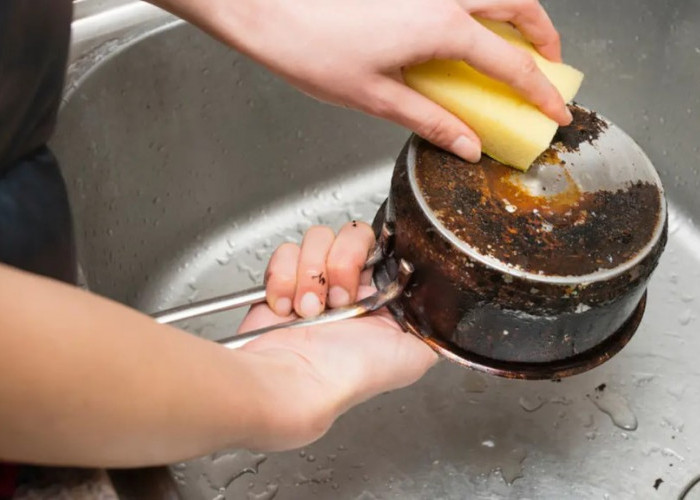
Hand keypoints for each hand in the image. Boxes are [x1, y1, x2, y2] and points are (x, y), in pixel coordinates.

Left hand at [153, 0, 570, 161]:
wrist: (266, 5)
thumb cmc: (310, 47)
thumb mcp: (376, 97)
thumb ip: (430, 120)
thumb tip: (466, 144)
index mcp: (442, 27)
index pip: (511, 64)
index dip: (540, 91)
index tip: (557, 109)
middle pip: (519, 5)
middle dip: (544, 34)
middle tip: (550, 62)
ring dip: (517, 11)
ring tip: (517, 40)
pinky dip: (481, 3)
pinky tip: (468, 24)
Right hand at [235, 223, 436, 450]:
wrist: (298, 383)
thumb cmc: (350, 375)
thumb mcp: (414, 356)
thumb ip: (434, 326)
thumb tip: (444, 310)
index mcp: (379, 296)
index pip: (384, 246)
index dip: (372, 255)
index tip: (365, 278)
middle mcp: (348, 285)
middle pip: (352, 234)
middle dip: (342, 263)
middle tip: (338, 299)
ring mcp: (314, 281)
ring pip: (317, 238)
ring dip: (311, 274)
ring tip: (308, 310)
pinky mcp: (282, 281)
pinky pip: (285, 252)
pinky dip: (283, 278)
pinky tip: (286, 308)